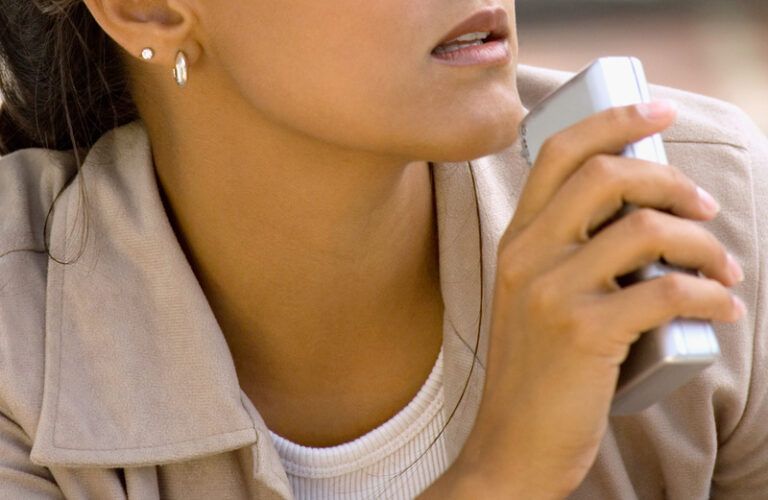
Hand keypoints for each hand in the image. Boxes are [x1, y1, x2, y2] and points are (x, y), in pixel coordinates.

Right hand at [424, 102, 744, 498]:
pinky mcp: (582, 332)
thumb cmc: (537, 371)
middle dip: (670, 179)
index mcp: (516, 241)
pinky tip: (724, 307)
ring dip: (703, 243)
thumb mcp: (535, 299)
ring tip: (724, 268)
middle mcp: (526, 256)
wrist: (511, 444)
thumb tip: (646, 216)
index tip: (654, 111)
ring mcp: (550, 292)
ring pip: (645, 230)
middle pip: (606, 175)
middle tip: (705, 206)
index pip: (558, 153)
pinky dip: (710, 294)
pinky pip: (666, 291)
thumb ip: (570, 254)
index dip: (611, 120)